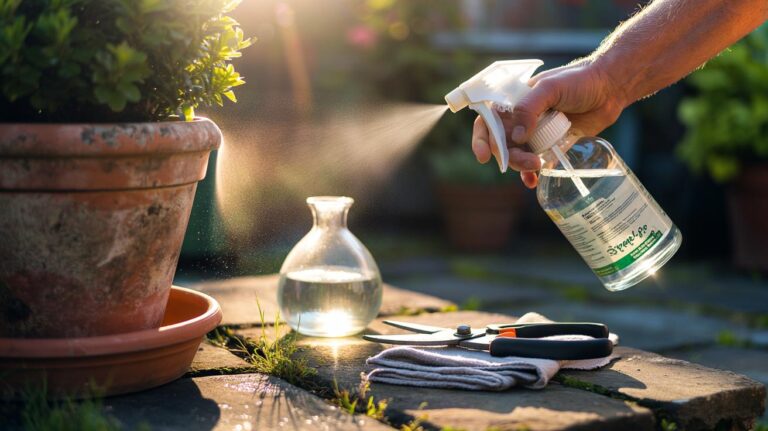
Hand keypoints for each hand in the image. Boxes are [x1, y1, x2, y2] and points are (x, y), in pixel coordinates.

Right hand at [471, 58, 627, 187]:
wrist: (609, 89)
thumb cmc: (578, 80)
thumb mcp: (550, 88)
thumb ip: (529, 108)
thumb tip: (516, 136)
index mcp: (513, 102)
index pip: (488, 121)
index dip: (482, 139)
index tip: (485, 156)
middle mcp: (520, 119)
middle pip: (501, 144)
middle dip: (509, 156)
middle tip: (528, 161)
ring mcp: (535, 133)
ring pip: (516, 155)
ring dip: (520, 165)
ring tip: (536, 166)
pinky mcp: (550, 145)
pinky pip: (534, 163)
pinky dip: (530, 174)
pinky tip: (533, 181)